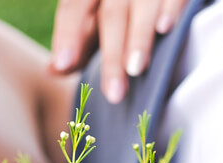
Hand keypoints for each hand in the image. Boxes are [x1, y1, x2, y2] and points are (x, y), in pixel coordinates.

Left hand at [48, 0, 187, 102]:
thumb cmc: (122, 7)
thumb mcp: (95, 18)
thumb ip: (78, 43)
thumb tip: (52, 70)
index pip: (73, 7)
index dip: (68, 34)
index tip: (63, 64)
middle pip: (111, 16)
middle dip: (111, 56)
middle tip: (114, 94)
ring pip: (141, 7)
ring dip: (139, 39)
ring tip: (135, 69)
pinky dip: (170, 10)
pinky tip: (165, 29)